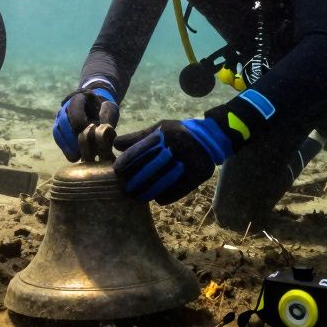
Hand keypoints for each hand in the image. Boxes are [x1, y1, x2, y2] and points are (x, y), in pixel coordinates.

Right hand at [52, 87, 118, 161]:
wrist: (96, 108)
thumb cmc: (103, 108)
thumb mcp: (110, 109)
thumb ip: (108, 117)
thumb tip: (104, 129)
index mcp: (79, 98)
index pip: (74, 107)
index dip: (79, 120)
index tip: (87, 131)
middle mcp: (65, 107)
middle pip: (63, 120)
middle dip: (71, 136)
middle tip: (80, 148)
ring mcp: (60, 117)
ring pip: (58, 130)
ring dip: (66, 144)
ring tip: (76, 156)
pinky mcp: (59, 128)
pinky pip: (58, 137)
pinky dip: (64, 148)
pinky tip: (73, 157)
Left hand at [113, 118, 232, 203]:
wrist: (210, 139)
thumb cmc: (178, 133)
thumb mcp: (160, 128)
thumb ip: (139, 136)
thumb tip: (116, 145)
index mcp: (166, 133)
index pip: (141, 150)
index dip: (127, 161)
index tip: (117, 170)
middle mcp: (177, 146)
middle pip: (150, 168)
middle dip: (135, 181)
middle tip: (126, 189)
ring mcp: (188, 161)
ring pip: (163, 182)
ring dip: (148, 192)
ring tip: (137, 197)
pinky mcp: (197, 175)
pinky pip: (177, 190)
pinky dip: (165, 196)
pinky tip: (156, 198)